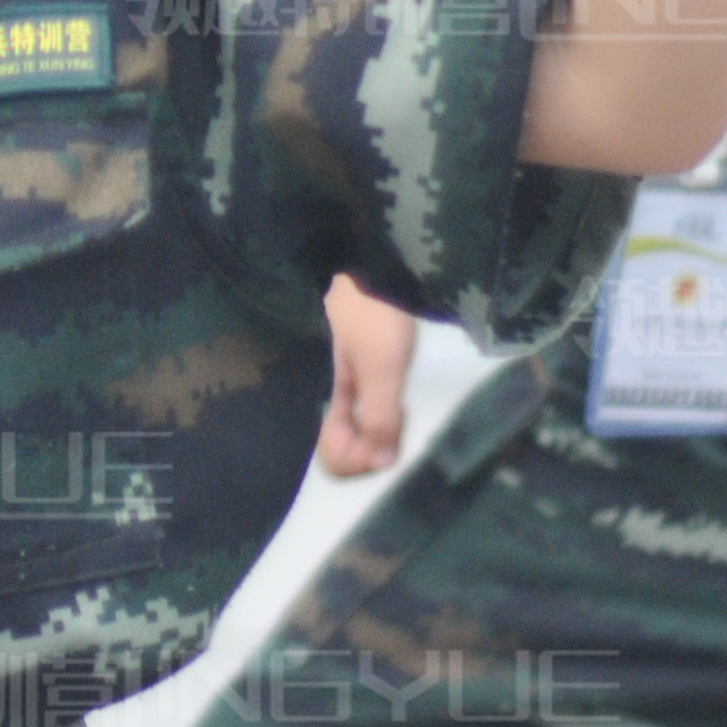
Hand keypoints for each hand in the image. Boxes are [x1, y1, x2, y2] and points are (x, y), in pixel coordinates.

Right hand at [319, 274, 419, 476]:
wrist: (374, 261)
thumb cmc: (374, 315)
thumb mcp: (379, 368)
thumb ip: (379, 417)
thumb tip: (380, 465)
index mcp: (326, 398)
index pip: (333, 460)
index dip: (361, 461)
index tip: (384, 439)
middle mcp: (333, 396)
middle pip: (348, 448)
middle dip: (374, 446)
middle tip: (396, 417)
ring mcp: (348, 383)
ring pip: (361, 430)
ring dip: (383, 429)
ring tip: (400, 404)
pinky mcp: (362, 368)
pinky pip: (368, 410)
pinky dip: (385, 412)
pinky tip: (397, 393)